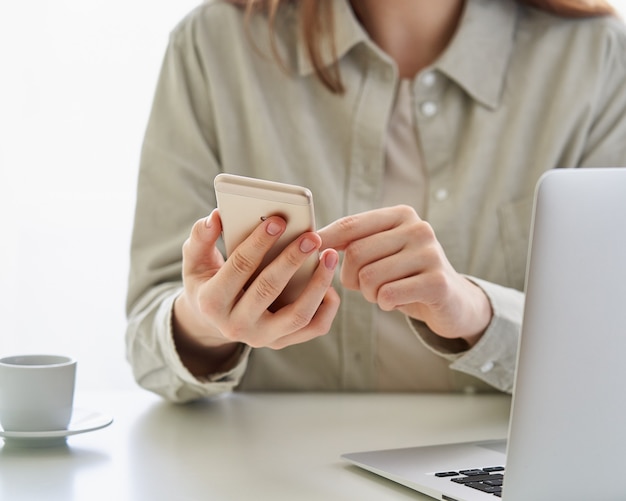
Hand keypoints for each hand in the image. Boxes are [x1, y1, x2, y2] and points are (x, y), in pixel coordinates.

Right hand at [173, 210, 339, 374]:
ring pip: (298, 315)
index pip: (239, 267)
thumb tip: (216, 217)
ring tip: (329, 256)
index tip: (278, 221)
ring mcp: (261, 337)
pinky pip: (313, 327)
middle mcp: (236, 326)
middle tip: (311, 237)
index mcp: (211, 302)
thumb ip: (201, 237)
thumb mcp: (195, 260)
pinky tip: (330, 282)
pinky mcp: (282, 341)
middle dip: (292, 259)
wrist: (214, 321)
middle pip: (269, 289)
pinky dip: (327, 306)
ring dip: (318, 284)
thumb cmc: (207, 281)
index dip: (259, 242)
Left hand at [318, 205, 491, 345]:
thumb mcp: (382, 251)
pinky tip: (396, 302)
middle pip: (356, 253)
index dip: (325, 240)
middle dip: (350, 277)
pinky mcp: (437, 282)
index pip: (351, 225)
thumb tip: (312, 239)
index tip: (307, 250)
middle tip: (364, 286)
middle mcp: (418, 228)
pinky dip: (385, 304)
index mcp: (401, 215)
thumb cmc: (405, 275)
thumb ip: (354, 241)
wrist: (452, 301)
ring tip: (384, 293)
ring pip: (369, 277)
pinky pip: (387, 295)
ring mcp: (430, 254)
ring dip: (368, 293)